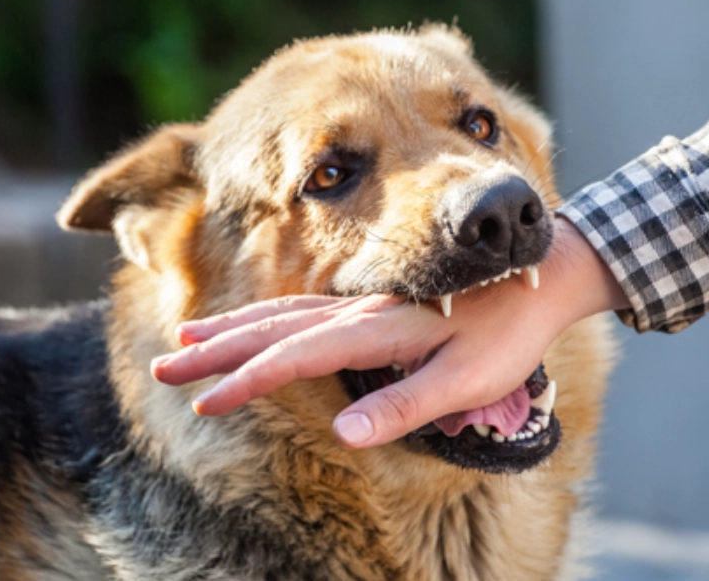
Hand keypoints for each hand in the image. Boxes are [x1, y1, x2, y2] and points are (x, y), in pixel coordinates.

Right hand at [151, 217, 627, 447]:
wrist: (543, 275)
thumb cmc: (509, 333)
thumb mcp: (468, 379)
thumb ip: (406, 404)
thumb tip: (345, 433)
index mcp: (380, 330)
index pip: (297, 357)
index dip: (248, 381)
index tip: (206, 401)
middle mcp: (361, 311)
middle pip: (274, 328)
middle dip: (217, 349)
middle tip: (166, 364)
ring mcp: (364, 303)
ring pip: (283, 312)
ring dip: (234, 327)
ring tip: (189, 336)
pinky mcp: (373, 305)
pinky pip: (307, 309)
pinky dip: (268, 318)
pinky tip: (255, 326)